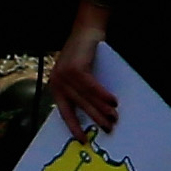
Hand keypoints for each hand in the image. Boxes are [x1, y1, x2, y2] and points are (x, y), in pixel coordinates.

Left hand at [48, 6, 118, 138]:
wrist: (86, 30)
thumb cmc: (85, 54)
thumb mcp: (79, 75)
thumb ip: (81, 92)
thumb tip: (95, 113)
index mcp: (56, 87)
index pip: (64, 112)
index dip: (74, 127)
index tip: (83, 141)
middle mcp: (57, 82)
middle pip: (79, 106)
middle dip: (95, 119)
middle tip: (108, 129)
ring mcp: (64, 75)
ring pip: (86, 98)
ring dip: (102, 109)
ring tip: (114, 118)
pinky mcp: (75, 69)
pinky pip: (91, 87)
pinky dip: (103, 95)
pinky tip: (113, 102)